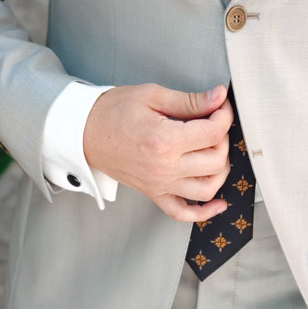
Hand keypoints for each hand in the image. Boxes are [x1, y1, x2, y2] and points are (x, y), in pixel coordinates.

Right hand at [83, 83, 233, 222]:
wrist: (83, 132)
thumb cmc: (112, 112)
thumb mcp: (152, 96)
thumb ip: (189, 101)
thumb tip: (219, 97)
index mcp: (164, 140)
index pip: (213, 133)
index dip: (224, 116)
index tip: (219, 106)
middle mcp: (164, 167)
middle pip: (216, 161)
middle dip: (222, 139)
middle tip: (212, 124)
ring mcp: (159, 184)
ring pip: (208, 188)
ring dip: (219, 170)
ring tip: (212, 151)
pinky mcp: (154, 193)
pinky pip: (183, 212)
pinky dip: (204, 212)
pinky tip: (218, 203)